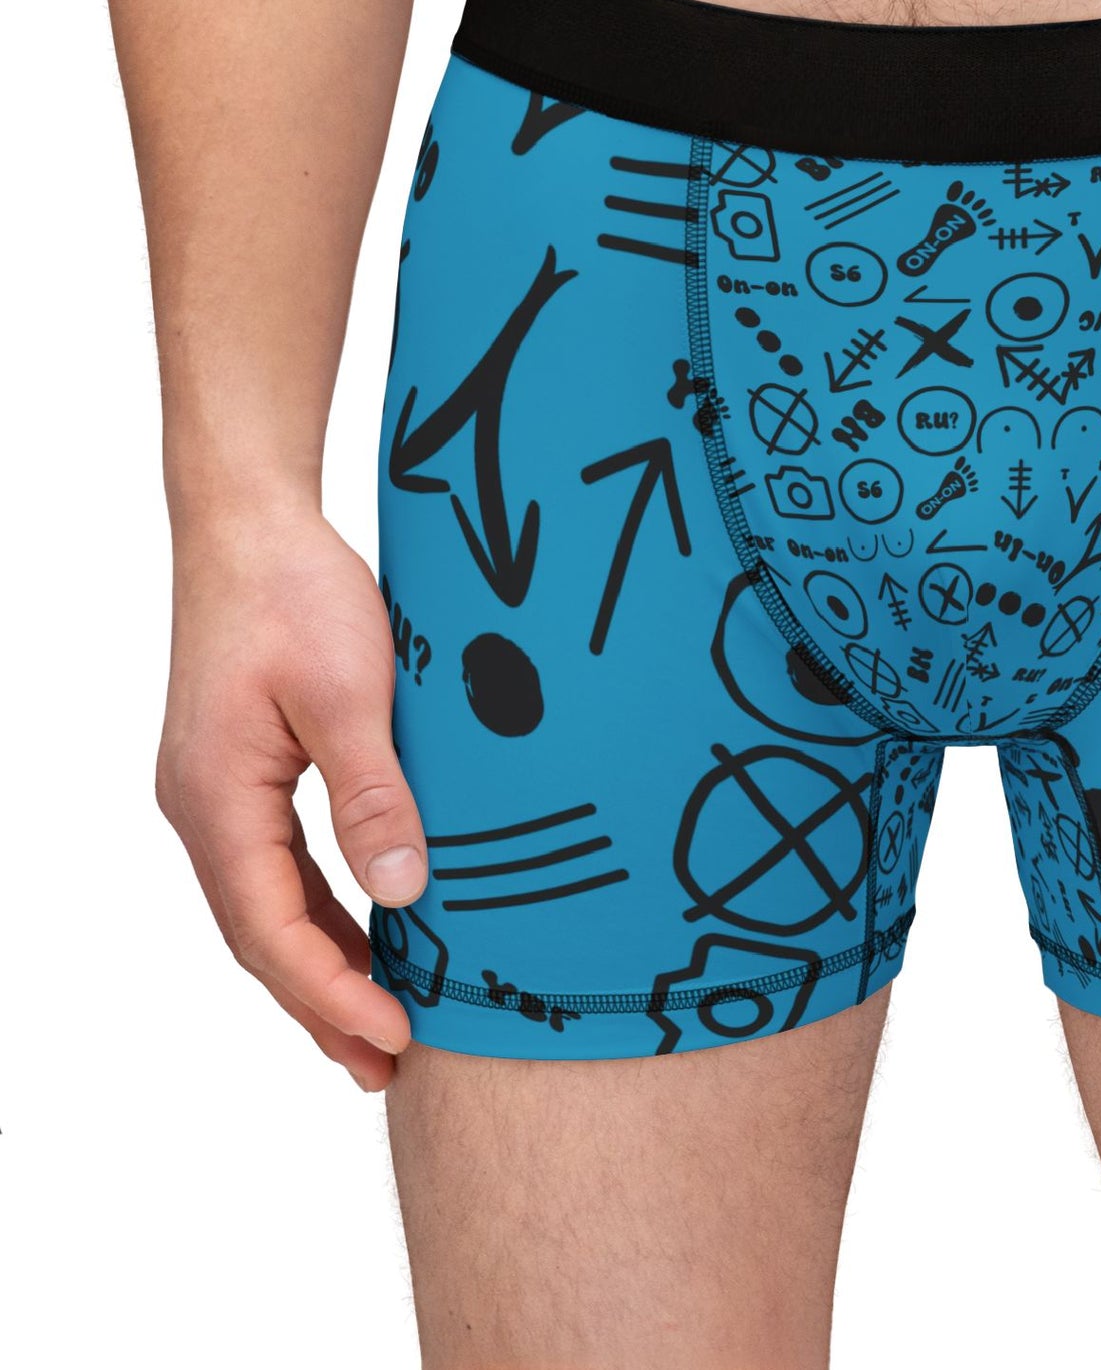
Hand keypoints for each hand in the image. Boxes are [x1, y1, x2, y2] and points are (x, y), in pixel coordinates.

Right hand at [155, 502, 425, 1089]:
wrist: (250, 523)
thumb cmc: (295, 593)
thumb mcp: (348, 692)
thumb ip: (374, 794)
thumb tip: (405, 893)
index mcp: (218, 801)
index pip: (272, 931)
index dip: (332, 993)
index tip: (394, 1038)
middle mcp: (205, 809)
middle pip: (262, 936)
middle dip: (323, 1004)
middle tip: (388, 1066)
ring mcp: (218, 793)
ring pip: (268, 906)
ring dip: (323, 965)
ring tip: (380, 1025)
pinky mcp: (243, 772)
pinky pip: (278, 866)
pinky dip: (321, 911)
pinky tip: (367, 931)